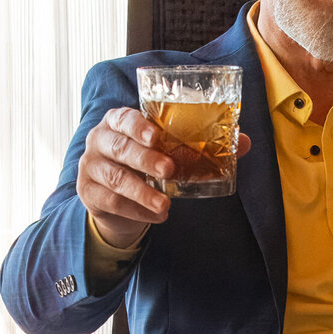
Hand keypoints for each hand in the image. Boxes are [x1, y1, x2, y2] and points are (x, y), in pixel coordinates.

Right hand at [78, 106, 250, 250]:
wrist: (115, 195)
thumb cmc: (145, 163)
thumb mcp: (167, 150)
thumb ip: (201, 145)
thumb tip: (244, 142)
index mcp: (118, 121)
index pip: (124, 118)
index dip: (138, 126)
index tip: (156, 136)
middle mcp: (99, 140)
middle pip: (119, 148)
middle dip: (145, 160)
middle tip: (170, 171)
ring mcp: (90, 166)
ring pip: (115, 178)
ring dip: (142, 192)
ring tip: (166, 205)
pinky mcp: (88, 192)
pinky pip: (112, 202)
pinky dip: (136, 210)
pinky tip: (156, 215)